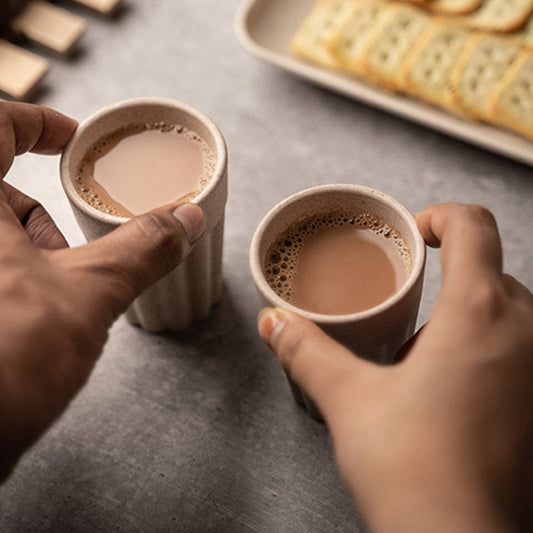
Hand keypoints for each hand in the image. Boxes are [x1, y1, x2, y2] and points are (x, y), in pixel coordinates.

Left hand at [0, 102, 204, 479]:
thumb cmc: (4, 363)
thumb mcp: (90, 292)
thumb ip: (143, 248)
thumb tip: (184, 219)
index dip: (36, 123)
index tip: (69, 138)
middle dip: (40, 214)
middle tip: (70, 245)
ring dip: (28, 253)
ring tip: (55, 293)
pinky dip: (13, 279)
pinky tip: (33, 317)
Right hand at [258, 203, 532, 531]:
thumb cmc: (415, 470)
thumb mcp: (349, 398)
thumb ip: (307, 351)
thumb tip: (274, 322)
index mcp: (479, 314)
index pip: (474, 226)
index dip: (439, 218)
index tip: (415, 236)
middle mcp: (525, 334)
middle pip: (491, 269)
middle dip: (448, 277)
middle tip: (408, 304)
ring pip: (509, 312)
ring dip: (469, 316)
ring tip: (423, 353)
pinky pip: (520, 351)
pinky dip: (488, 350)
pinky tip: (450, 389)